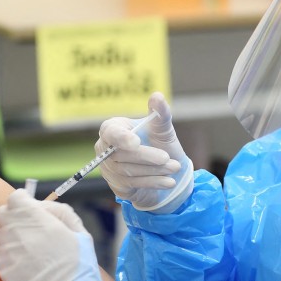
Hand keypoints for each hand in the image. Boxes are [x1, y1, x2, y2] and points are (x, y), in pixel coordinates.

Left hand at [0, 189, 142, 280]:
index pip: (15, 198)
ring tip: (30, 252)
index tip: (30, 209)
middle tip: (30, 230)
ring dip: (11, 238)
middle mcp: (17, 232)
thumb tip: (41, 207)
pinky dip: (9, 257)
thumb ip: (59, 213)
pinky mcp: (2, 271)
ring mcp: (7, 252)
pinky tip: (26, 266)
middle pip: (4, 214)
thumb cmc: (80, 268)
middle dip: (15, 218)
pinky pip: (0, 256)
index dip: (23, 202)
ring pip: (0, 235)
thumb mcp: (80, 233)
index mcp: (37, 219)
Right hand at [97, 92, 193, 212]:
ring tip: (174, 167)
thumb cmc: (158, 143)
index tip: (136, 142)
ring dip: (154, 170)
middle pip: (121, 154)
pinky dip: (153, 182)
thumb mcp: (162, 129)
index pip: (110, 132)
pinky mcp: (116, 184)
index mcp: (113, 128)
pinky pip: (134, 184)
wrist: (163, 170)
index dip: (121, 138)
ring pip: (129, 171)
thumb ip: (160, 113)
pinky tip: (169, 181)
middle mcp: (105, 149)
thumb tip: (157, 96)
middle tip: (167, 158)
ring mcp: (109, 168)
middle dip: (147, 157)